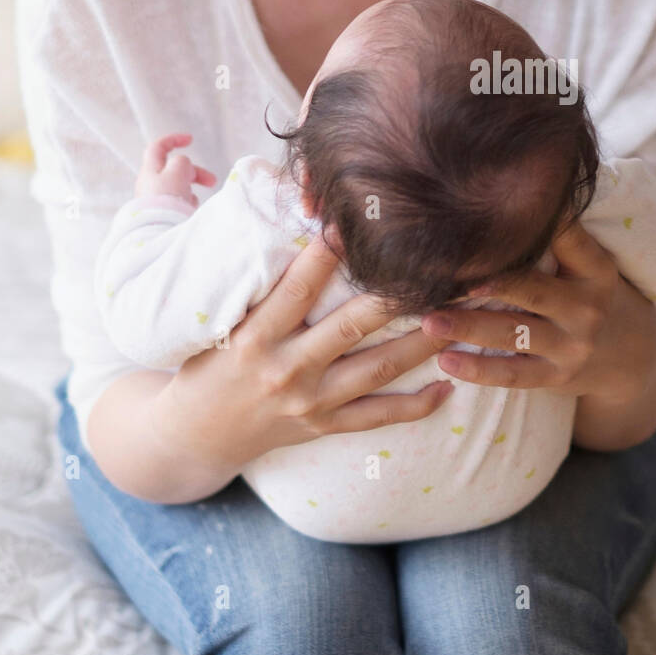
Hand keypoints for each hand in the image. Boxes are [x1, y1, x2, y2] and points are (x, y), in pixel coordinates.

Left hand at [135, 132, 216, 205]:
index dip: (174, 140)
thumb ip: (182, 162)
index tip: (190, 139)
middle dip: (194, 172)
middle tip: (212, 181)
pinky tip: (189, 211)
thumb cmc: (167, 199)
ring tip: (196, 202)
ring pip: (178, 186)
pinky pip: (177, 201)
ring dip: (191, 189)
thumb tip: (183, 165)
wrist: (158, 232)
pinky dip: (186, 202)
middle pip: (174, 169)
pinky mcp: (161, 212)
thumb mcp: (177, 172)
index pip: (158, 147)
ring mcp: (154, 198)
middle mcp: (150, 183)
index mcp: (150, 170)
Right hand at [156, 234, 457, 471]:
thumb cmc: (213, 360)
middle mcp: (286, 367)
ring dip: (423, 344)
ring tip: (459, 319)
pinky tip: (448, 388)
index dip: (327, 254)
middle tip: (438, 271)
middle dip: (397, 297)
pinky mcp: (324, 425)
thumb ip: (261, 282)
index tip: (357, 224)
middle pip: (352, 325)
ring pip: (377, 369)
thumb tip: (301, 220)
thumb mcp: (225, 319)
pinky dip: (415, 406)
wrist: (195, 434)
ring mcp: (310, 401)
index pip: (298, 286)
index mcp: (256, 335)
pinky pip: (377, 416)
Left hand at [418, 220, 655, 408]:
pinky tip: (446, 362)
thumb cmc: (592, 295)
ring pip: (514, 334)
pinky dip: (478, 371)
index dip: (539, 223)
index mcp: (597, 270)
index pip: (567, 239)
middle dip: (489, 283)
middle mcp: (587, 308)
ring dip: (469, 327)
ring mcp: (572, 346)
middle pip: (531, 291)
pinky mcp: (556, 377)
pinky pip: (513, 375)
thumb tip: (511, 186)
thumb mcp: (592, 266)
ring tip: (430, 320)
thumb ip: (559, 238)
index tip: (495, 207)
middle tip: (447, 274)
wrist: (630, 358)